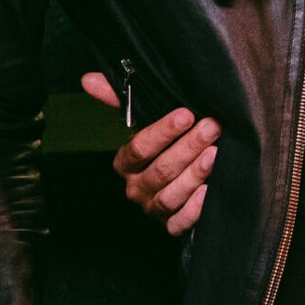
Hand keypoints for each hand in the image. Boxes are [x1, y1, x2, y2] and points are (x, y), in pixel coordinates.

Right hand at [80, 71, 216, 236]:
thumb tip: (89, 79)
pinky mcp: (171, 225)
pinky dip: (193, 210)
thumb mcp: (146, 118)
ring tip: (215, 154)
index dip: (162, 132)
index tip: (186, 114)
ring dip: (194, 174)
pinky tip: (209, 191)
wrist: (190, 173)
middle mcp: (136, 188)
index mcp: (126, 163)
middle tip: (212, 128)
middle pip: (159, 170)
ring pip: (170, 195)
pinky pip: (179, 223)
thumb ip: (120, 98)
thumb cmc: (167, 142)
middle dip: (187, 147)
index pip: (138, 148)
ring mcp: (153, 208)